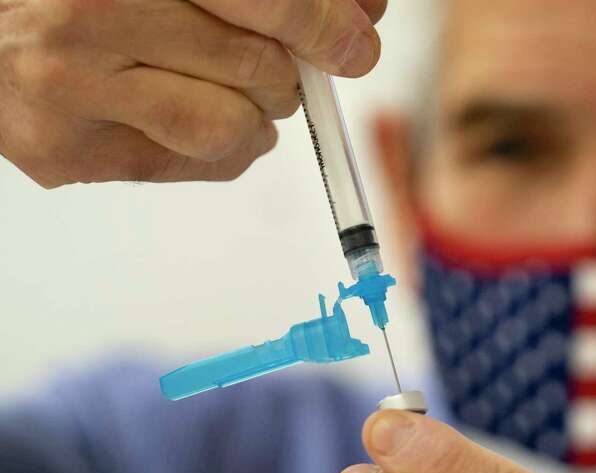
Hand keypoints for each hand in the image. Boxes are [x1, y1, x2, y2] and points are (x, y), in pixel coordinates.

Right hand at [0, 0, 385, 186]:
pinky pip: (197, 167)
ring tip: (237, 90)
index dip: (322, 22)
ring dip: (259, 115)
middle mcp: (87, 21)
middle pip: (256, 67)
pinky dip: (229, 147)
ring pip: (229, 128)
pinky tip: (200, 115)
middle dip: (291, 72)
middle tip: (283, 65)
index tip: (356, 40)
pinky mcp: (69, 154)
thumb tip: (361, 14)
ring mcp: (71, 94)